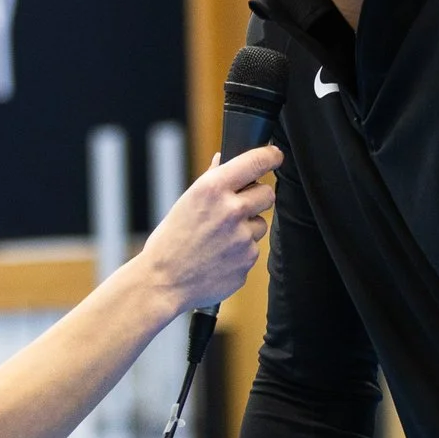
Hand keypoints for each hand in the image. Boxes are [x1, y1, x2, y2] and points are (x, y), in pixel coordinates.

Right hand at [138, 146, 282, 315]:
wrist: (163, 281)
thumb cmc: (170, 241)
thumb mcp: (186, 202)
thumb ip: (211, 180)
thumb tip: (224, 159)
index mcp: (212, 188)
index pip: (255, 161)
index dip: (270, 156)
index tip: (275, 156)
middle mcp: (231, 210)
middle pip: (267, 193)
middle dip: (256, 198)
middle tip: (238, 208)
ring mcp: (242, 237)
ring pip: (261, 224)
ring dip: (248, 228)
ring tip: (220, 238)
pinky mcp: (248, 260)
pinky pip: (254, 248)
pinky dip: (241, 251)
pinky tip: (219, 256)